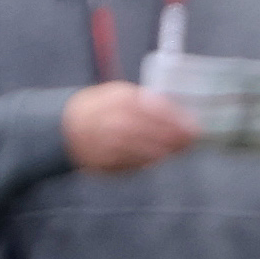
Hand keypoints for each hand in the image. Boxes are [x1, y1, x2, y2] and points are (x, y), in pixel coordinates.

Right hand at [61, 82, 198, 173]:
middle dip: (178, 138)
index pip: (155, 111)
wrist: (65, 129)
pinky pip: (136, 165)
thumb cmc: (98, 107)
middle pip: (156, 134)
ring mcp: (111, 146)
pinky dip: (152, 163)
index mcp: (119, 101)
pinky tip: (161, 159)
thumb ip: (143, 100)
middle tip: (192, 140)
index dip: (178, 120)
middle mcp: (115, 123)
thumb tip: (176, 110)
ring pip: (149, 152)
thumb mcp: (117, 93)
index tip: (194, 125)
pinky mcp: (108, 164)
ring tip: (182, 150)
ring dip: (169, 152)